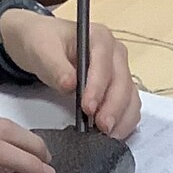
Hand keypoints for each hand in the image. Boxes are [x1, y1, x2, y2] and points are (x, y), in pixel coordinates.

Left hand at [0, 11, 140, 137]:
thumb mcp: (41, 49)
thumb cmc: (42, 42)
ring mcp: (121, 72)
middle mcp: (116, 54)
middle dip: (114, 107)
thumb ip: (55, 66)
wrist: (43, 47)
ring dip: (122, 118)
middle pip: (123, 83)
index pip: (105, 64)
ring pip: (130, 98)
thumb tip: (70, 85)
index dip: (98, 87)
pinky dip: (123, 122)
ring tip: (108, 135)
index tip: (87, 108)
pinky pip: (129, 108)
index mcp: (100, 37)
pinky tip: (112, 134)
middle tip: (101, 127)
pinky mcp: (120, 90)